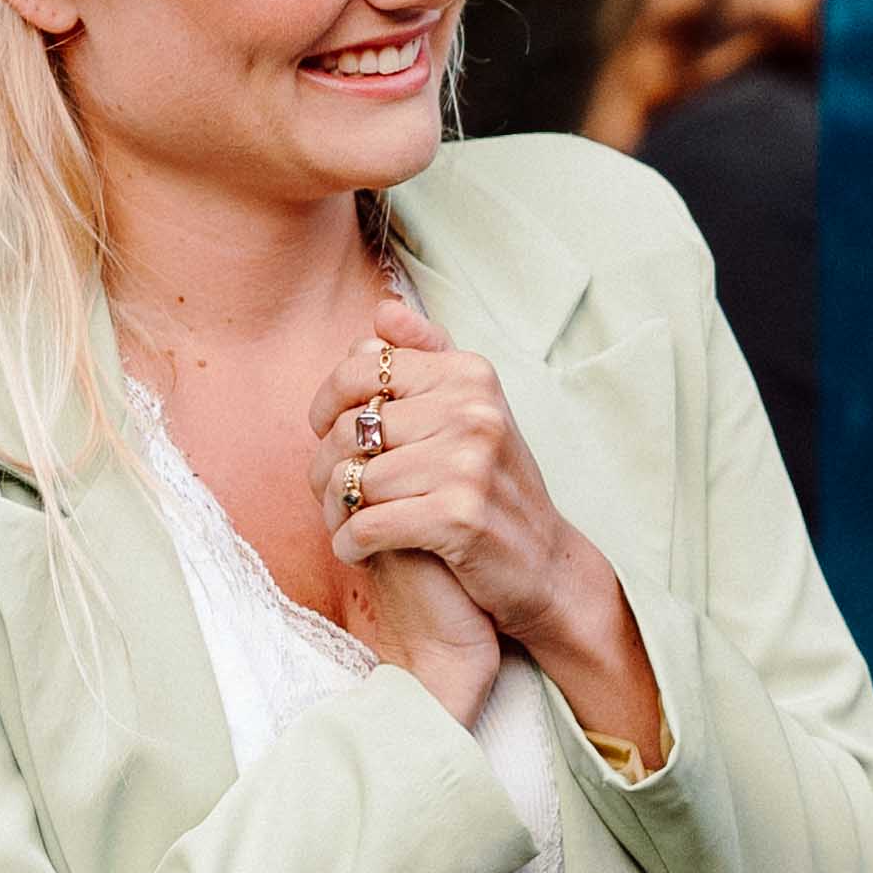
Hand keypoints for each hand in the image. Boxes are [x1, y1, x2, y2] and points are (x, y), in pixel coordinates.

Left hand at [325, 296, 664, 766]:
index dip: (328, 401)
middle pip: (351, 428)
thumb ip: (428, 355)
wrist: (545, 562)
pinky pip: (368, 524)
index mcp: (469, 375)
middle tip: (333, 491)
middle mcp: (473, 411)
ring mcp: (469, 464)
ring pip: (355, 479)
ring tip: (345, 522)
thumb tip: (382, 310)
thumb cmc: (496, 483)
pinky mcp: (459, 517)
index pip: (360, 368)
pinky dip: (351, 543)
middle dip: (328, 465)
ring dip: (336, 510)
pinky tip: (356, 549)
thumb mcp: (473, 409)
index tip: (328, 431)